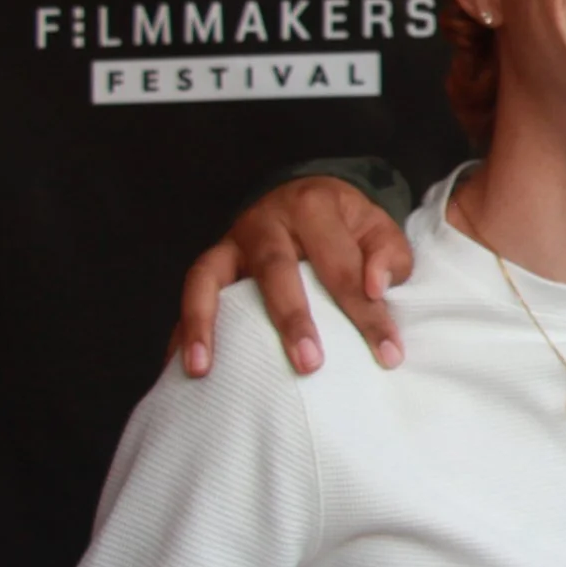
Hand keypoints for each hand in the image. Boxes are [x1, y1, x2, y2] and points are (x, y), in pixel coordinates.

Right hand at [171, 177, 413, 376]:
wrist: (308, 196)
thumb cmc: (348, 226)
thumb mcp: (379, 230)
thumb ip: (388, 256)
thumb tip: (376, 286)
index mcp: (313, 208)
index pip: (342, 267)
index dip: (367, 313)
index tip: (388, 355)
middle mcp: (265, 221)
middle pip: (275, 269)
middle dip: (291, 319)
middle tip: (309, 364)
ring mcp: (231, 242)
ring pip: (207, 277)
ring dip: (202, 323)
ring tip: (201, 370)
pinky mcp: (212, 263)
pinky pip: (189, 298)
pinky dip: (181, 331)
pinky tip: (177, 369)